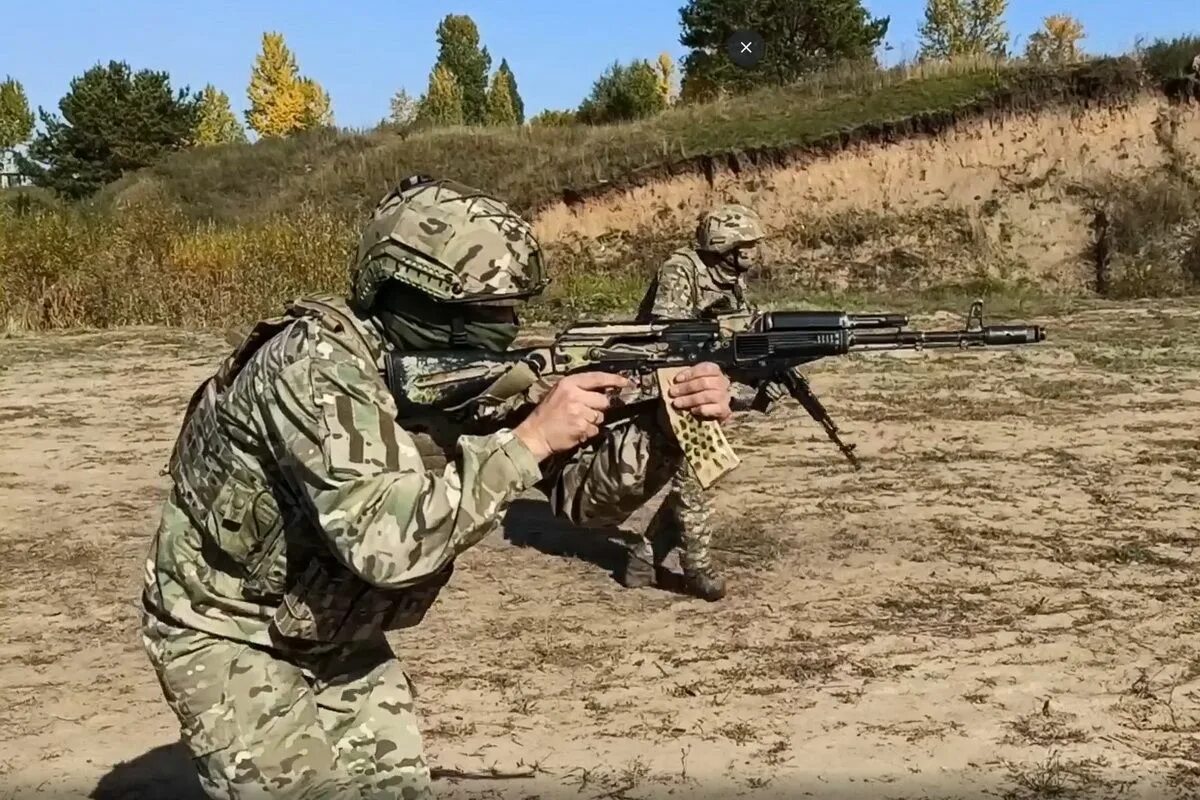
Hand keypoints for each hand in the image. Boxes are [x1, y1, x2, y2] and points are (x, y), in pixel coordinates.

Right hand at [514, 371, 630, 460]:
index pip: (597, 378)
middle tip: (584, 412)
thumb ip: (578, 389)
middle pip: (603, 400)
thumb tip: (602, 390)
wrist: (534, 435)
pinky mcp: (581, 427)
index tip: (626, 382)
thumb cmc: (545, 415)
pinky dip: (588, 432)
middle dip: (598, 408)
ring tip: (576, 422)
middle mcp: (574, 395)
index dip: (614, 379)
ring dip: (592, 422)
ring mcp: (579, 412)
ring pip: (600, 417)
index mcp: (568, 384)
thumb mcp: (558, 393)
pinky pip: (595, 430)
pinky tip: (575, 431)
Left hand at [667, 363, 732, 423]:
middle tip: (673, 392)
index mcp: (716, 372)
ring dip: (689, 399)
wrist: (718, 410)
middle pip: (704, 382)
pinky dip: (700, 409)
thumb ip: (689, 379)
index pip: (706, 368)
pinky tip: (692, 410)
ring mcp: (724, 396)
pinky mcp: (724, 410)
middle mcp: (722, 382)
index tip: (677, 379)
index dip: (690, 373)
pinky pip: (712, 408)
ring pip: (707, 396)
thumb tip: (675, 382)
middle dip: (686, 387)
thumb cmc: (704, 393)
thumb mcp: (697, 381)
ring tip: (677, 403)